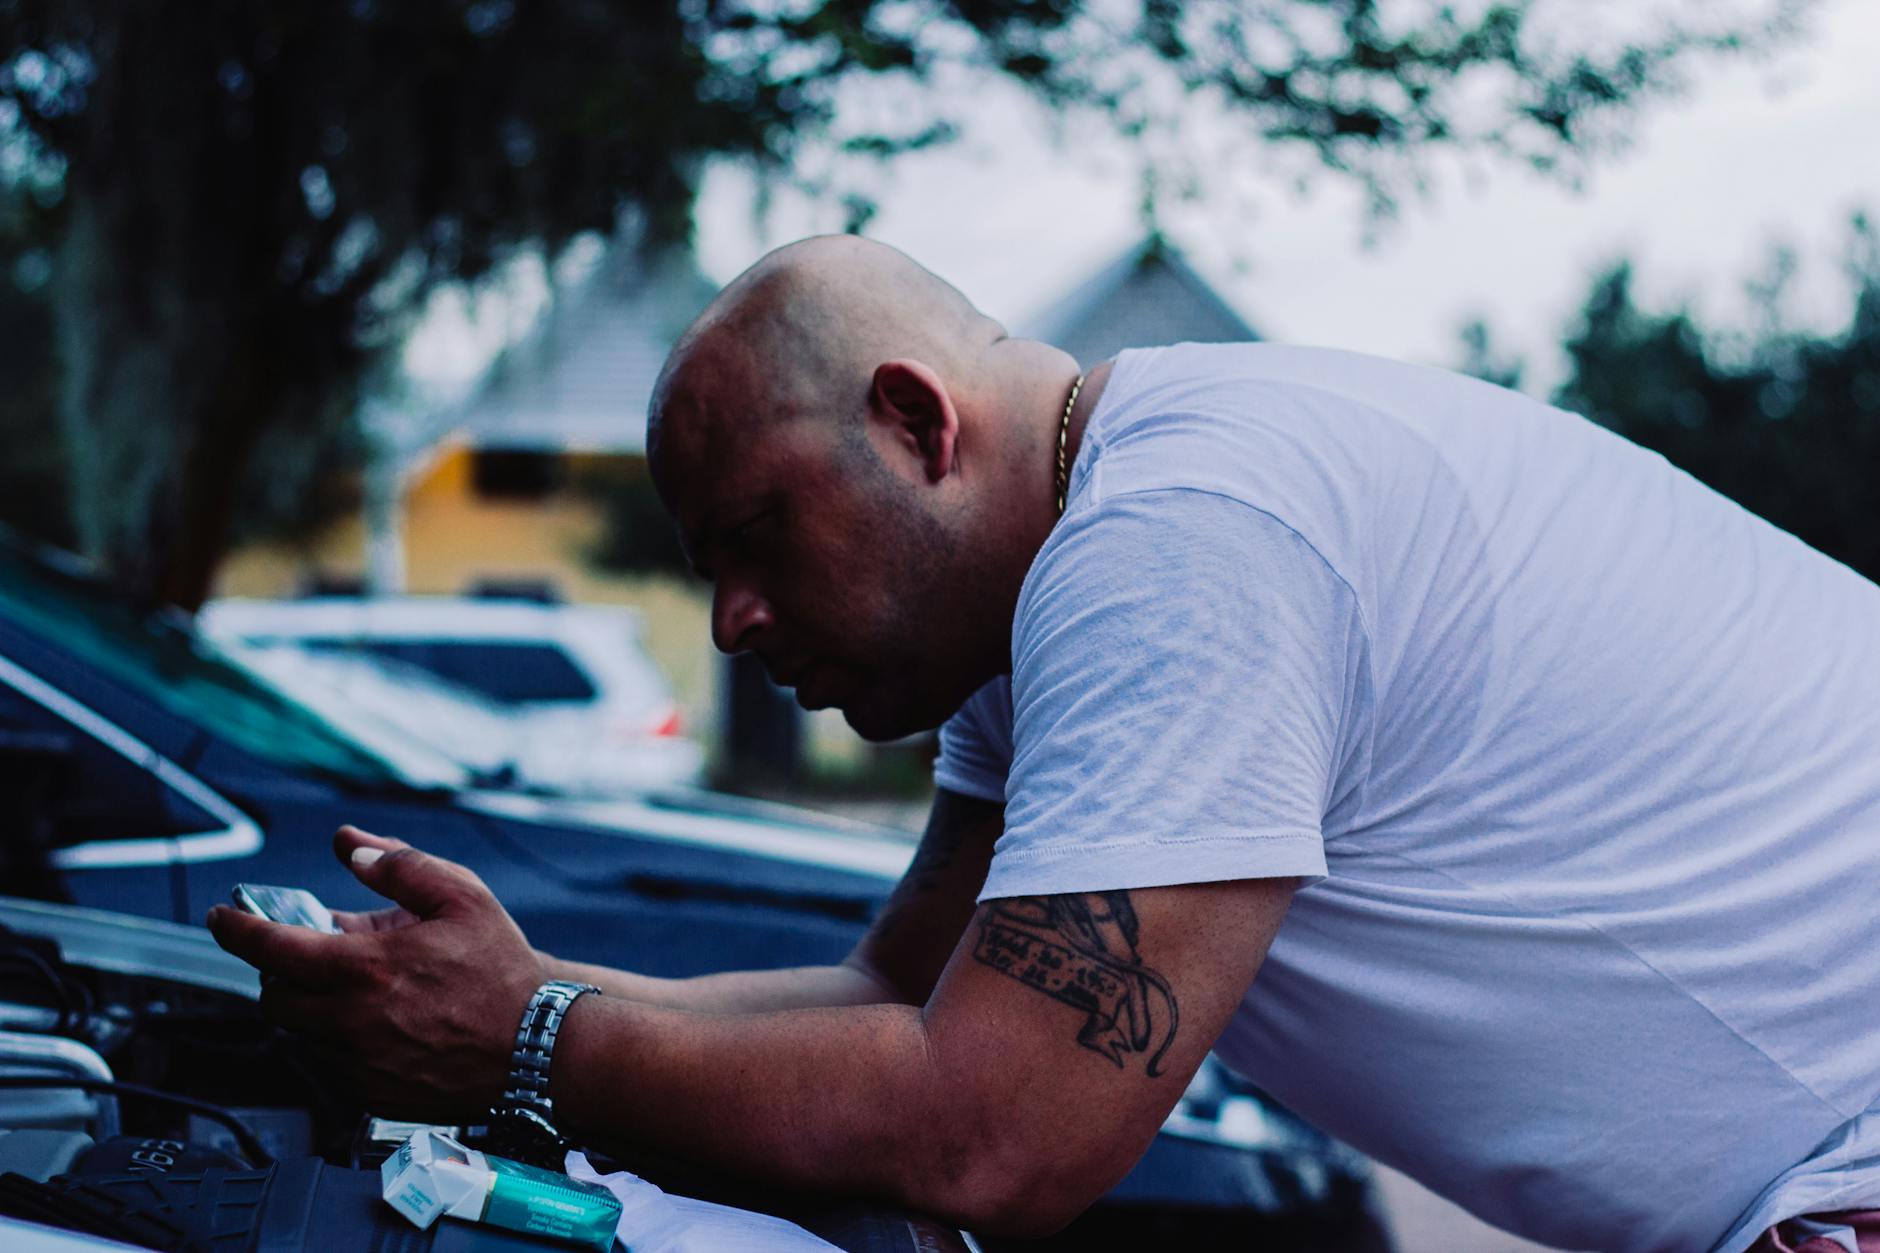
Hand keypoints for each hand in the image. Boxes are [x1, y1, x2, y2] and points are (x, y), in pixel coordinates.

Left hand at [207, 825, 547, 1118]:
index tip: (222, 917)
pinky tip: (379, 1023)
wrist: (537, 1050)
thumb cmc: (503, 975)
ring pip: (299, 1033)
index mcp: (364, 967)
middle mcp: (349, 1020)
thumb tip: (352, 847)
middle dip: (277, 972)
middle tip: (306, 954)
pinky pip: (329, 1066)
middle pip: (272, 997)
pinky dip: (338, 1041)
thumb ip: (400, 865)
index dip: (235, 928)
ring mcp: (356, 1063)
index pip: (269, 947)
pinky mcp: (369, 1094)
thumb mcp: (463, 897)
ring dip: (310, 1007)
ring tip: (356, 988)